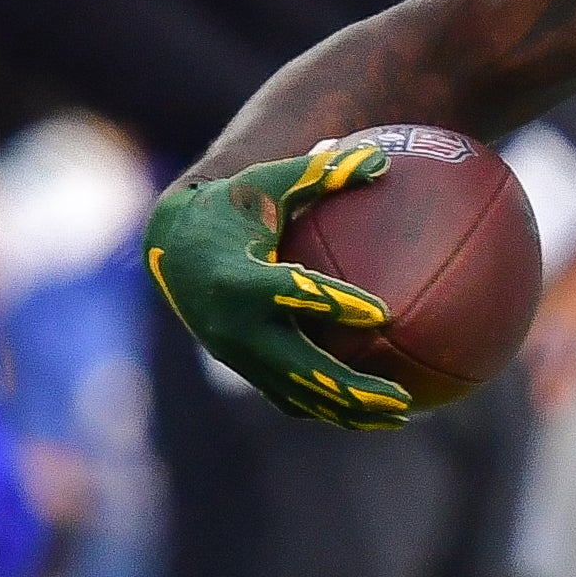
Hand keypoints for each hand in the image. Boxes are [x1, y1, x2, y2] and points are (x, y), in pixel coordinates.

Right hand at [141, 139, 413, 427]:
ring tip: (402, 417)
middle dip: (351, 388)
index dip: (336, 304)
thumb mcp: (269, 183)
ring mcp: (239, 355)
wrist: (173, 250)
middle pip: (301, 367)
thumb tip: (382, 159)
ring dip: (349, 411)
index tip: (383, 313)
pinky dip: (329, 409)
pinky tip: (370, 412)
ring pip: (299, 395)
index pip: (293, 293)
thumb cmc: (232, 207)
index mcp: (240, 278)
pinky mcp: (244, 368)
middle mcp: (235, 326)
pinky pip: (291, 398)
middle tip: (402, 397)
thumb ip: (323, 173)